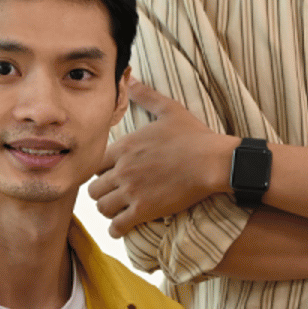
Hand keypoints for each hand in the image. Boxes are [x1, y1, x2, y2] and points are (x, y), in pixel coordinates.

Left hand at [88, 80, 234, 237]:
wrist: (213, 162)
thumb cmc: (195, 136)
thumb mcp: (169, 110)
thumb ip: (146, 96)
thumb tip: (132, 79)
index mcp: (125, 146)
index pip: (94, 162)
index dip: (99, 170)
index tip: (108, 174)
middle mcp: (123, 169)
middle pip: (93, 187)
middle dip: (100, 192)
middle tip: (110, 195)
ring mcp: (132, 190)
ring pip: (102, 207)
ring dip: (107, 211)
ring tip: (116, 211)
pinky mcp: (145, 210)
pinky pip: (118, 225)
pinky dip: (116, 229)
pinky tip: (120, 228)